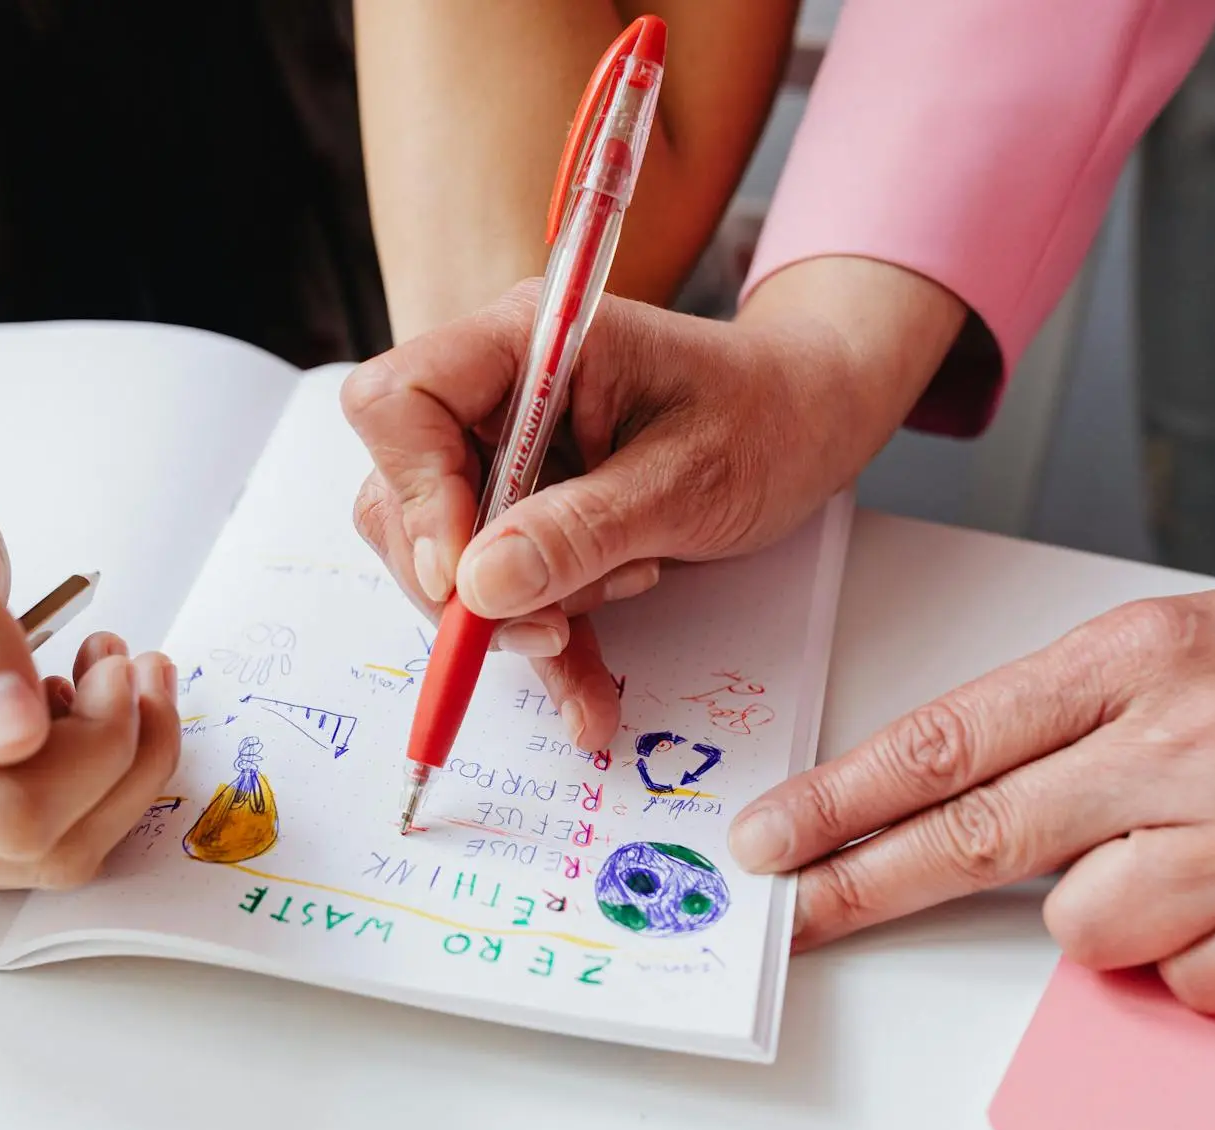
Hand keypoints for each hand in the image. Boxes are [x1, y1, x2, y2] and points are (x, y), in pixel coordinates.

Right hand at [0, 475, 180, 899]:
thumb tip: (13, 734)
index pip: (7, 814)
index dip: (94, 750)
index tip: (115, 667)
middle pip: (39, 847)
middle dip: (114, 753)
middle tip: (125, 664)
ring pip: (54, 857)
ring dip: (109, 769)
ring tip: (99, 679)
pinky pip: (38, 854)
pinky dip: (83, 787)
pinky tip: (65, 719)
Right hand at [342, 257, 964, 751]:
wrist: (813, 423)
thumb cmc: (768, 415)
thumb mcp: (687, 479)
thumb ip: (581, 529)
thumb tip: (476, 587)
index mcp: (525, 343)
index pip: (401, 400)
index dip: (414, 495)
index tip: (463, 578)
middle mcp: (496, 394)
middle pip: (403, 494)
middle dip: (467, 582)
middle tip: (547, 627)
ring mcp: (506, 456)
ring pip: (447, 558)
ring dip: (517, 618)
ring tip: (621, 603)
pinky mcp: (528, 513)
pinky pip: (503, 592)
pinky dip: (544, 647)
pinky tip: (588, 701)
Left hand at [731, 587, 1214, 1014]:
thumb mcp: (1188, 641)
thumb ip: (1070, 715)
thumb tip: (956, 793)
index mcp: (1143, 658)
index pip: (951, 738)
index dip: (844, 798)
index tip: (775, 833)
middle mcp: (1189, 746)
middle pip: (978, 839)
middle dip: (864, 882)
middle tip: (797, 910)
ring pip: (1083, 929)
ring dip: (1097, 913)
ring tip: (1172, 856)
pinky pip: (1190, 984)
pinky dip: (1195, 961)